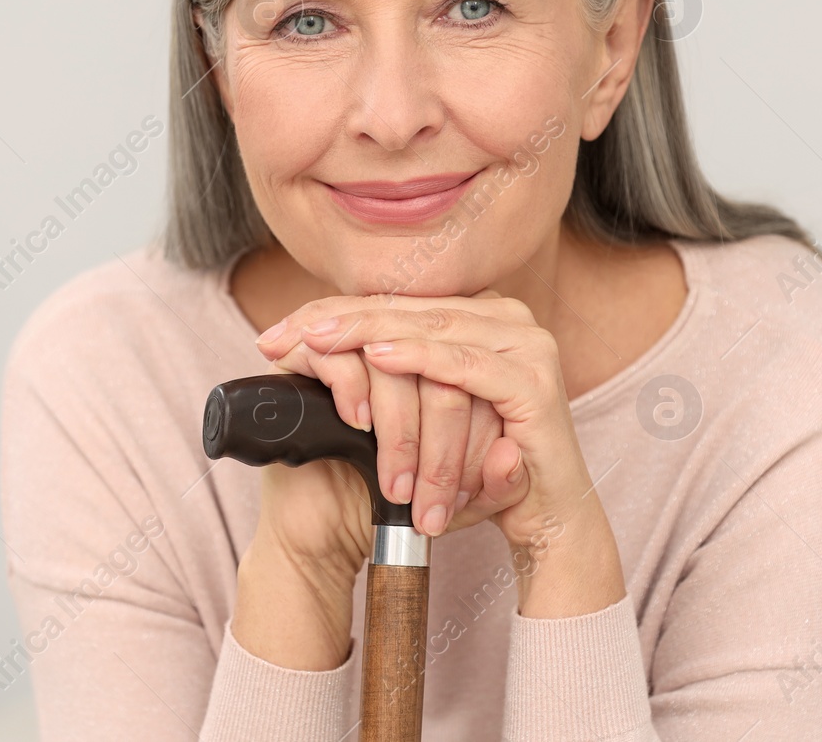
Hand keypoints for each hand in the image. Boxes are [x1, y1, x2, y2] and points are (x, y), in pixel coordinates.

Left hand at [257, 291, 626, 620]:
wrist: (544, 518)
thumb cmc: (478, 471)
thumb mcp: (421, 420)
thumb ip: (386, 381)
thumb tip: (309, 350)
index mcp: (480, 317)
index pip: (398, 303)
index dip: (335, 313)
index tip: (277, 333)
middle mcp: (508, 318)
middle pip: (409, 308)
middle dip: (340, 320)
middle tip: (286, 331)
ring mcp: (527, 344)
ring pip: (432, 327)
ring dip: (369, 331)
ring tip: (319, 338)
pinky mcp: (532, 380)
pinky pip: (463, 363)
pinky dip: (418, 358)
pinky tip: (378, 356)